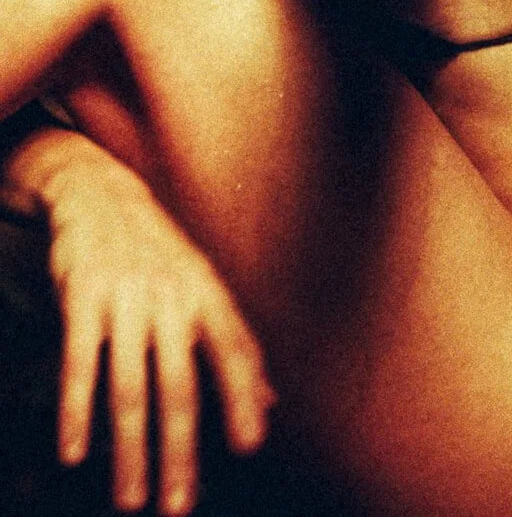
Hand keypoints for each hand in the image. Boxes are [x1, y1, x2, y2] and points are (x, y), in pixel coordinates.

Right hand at [45, 143, 274, 514]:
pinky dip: (76, 411)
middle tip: (179, 505)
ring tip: (131, 500)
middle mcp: (171, 296)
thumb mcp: (203, 287)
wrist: (102, 194)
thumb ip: (233, 345)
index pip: (234, 350)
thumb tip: (269, 404)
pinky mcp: (82, 296)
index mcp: (207, 293)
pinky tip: (72, 453)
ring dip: (130, 451)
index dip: (243, 397)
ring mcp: (127, 296)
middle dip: (181, 450)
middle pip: (180, 386)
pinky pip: (79, 363)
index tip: (250, 447)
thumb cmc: (161, 253)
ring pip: (130, 386)